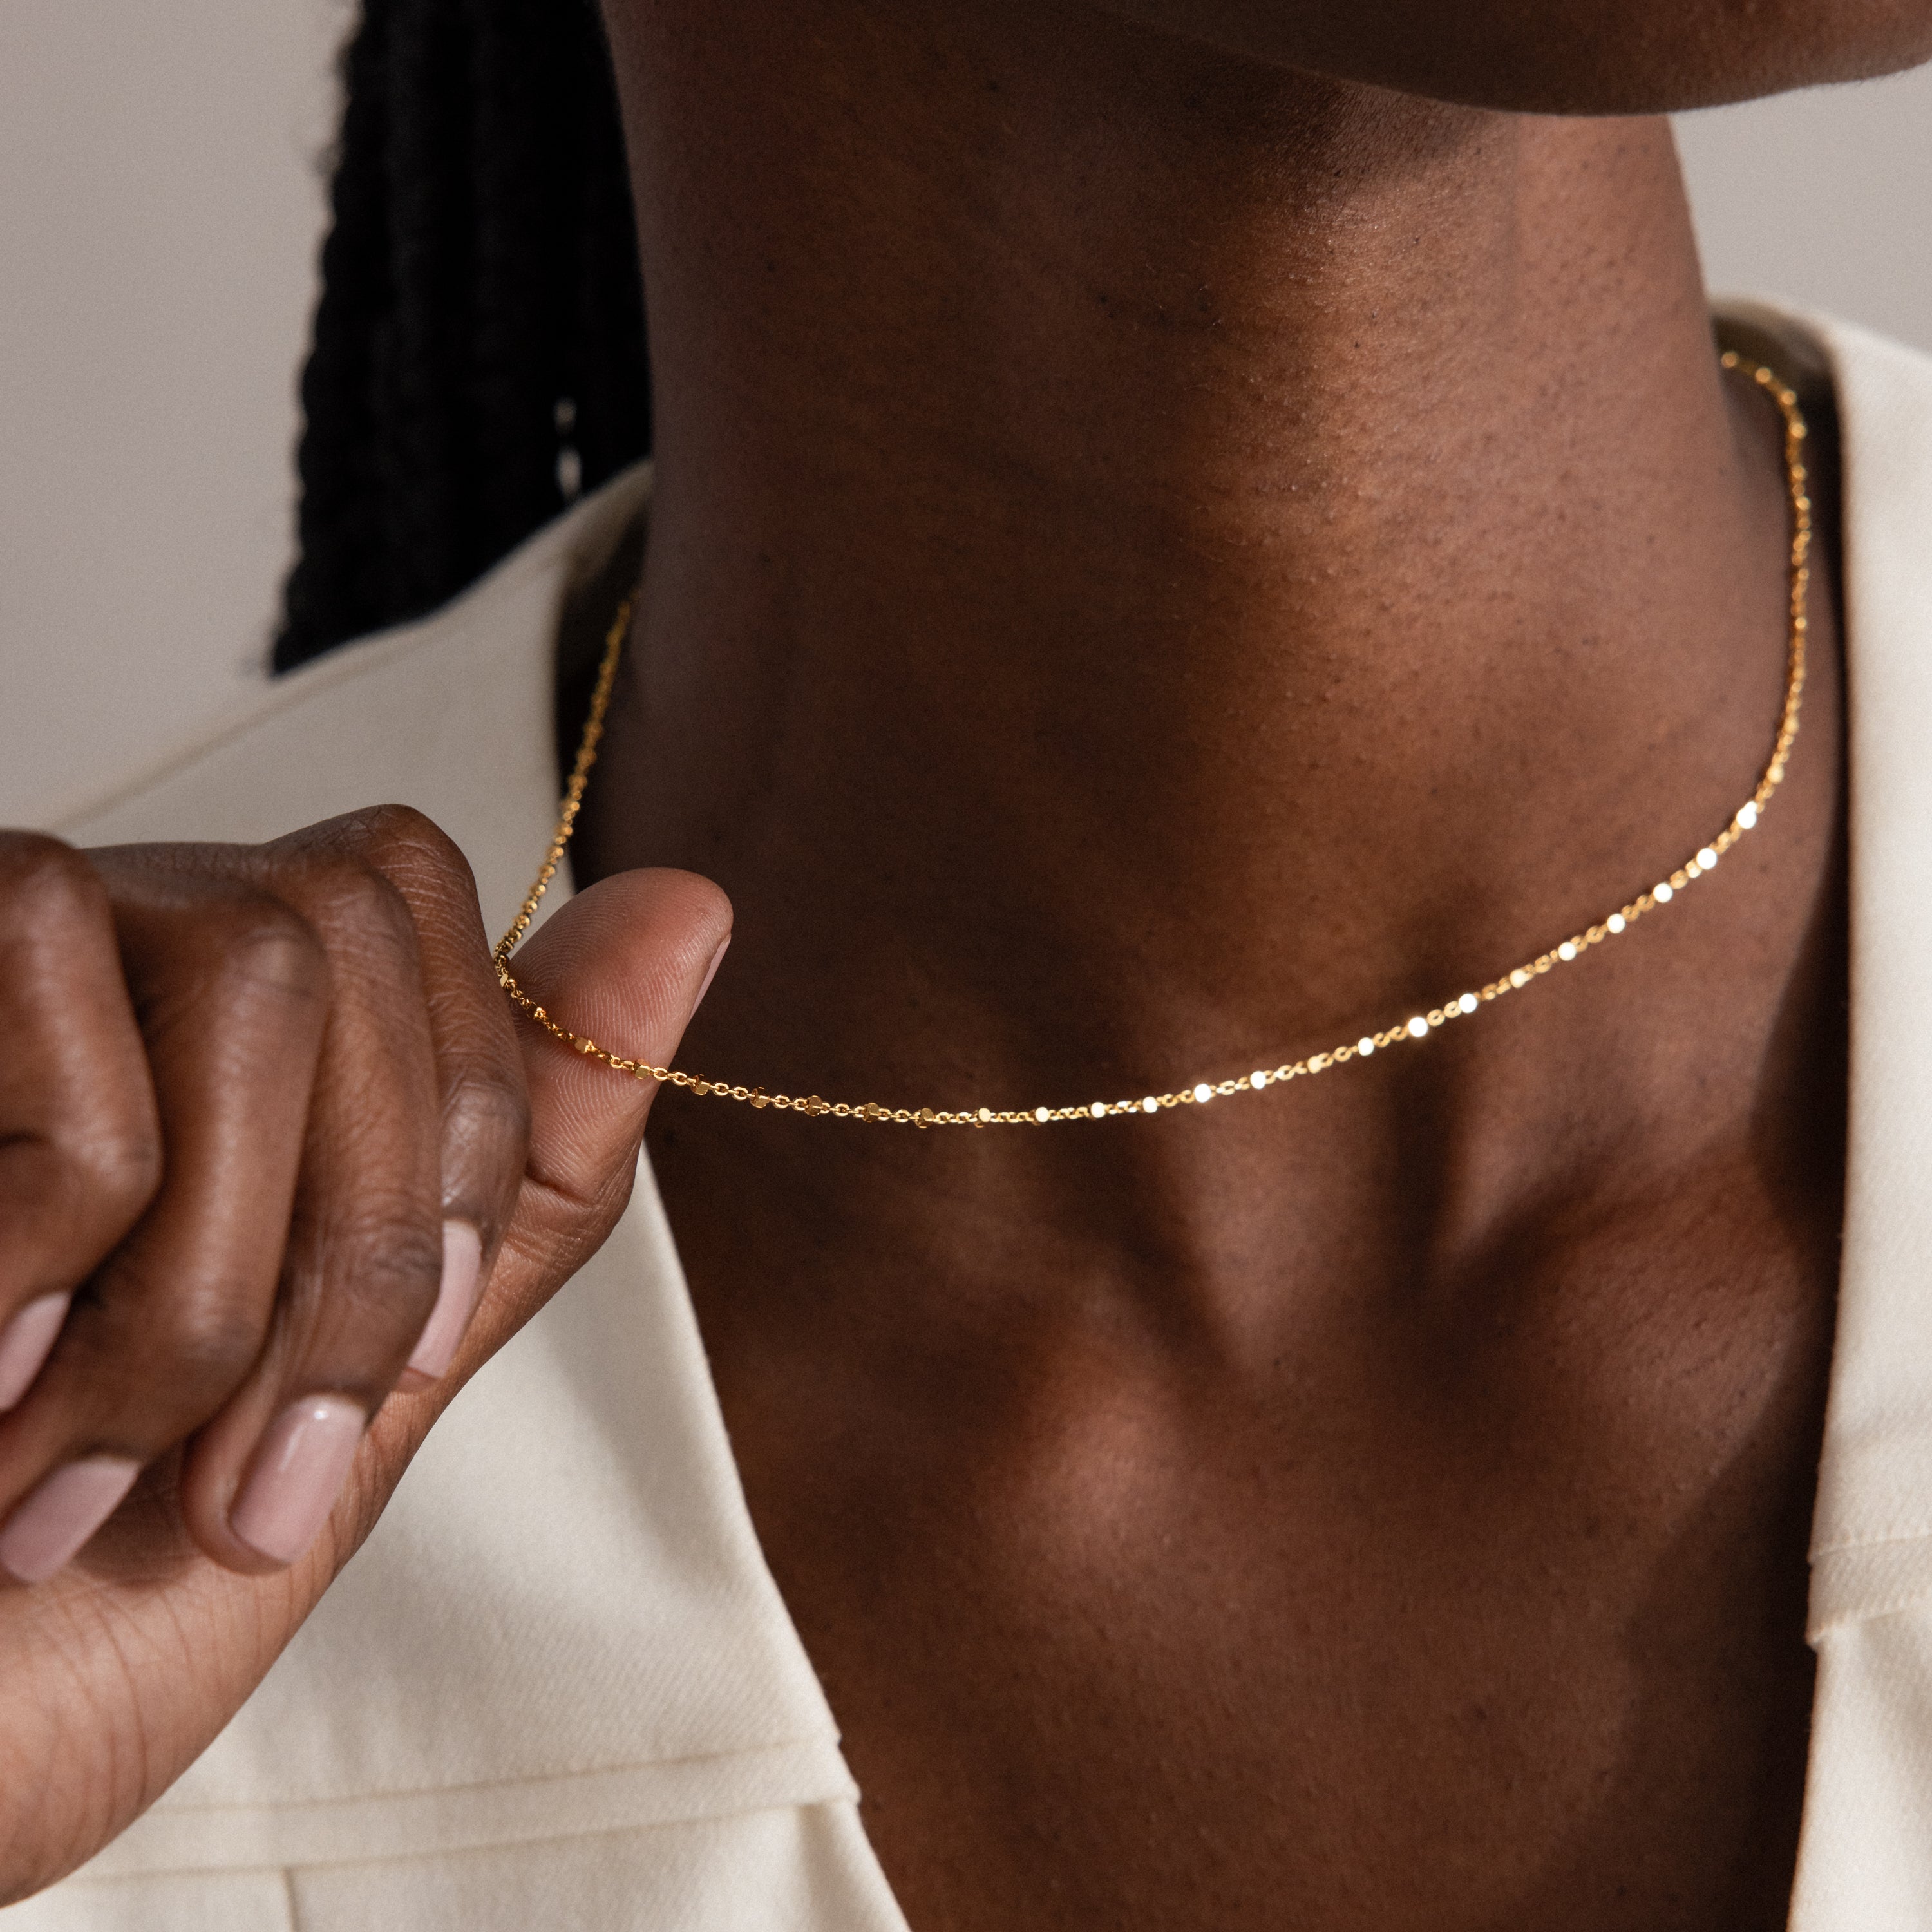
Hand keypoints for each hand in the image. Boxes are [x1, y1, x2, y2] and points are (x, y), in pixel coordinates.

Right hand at [0, 805, 728, 1901]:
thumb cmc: (87, 1593)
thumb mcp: (369, 1372)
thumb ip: (528, 1158)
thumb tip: (691, 902)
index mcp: (199, 1018)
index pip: (405, 880)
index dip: (460, 1121)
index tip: (412, 1358)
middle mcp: (87, 940)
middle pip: (346, 924)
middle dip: (353, 1241)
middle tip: (242, 1481)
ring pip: (253, 973)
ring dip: (212, 1288)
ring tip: (83, 1480)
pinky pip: (83, 1101)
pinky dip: (52, 1276)